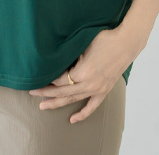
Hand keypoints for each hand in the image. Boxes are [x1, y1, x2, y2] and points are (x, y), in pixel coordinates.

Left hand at [28, 26, 143, 123]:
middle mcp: (89, 83)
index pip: (60, 79)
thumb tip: (56, 57)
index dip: (48, 79)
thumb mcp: (84, 43)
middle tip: (32, 92)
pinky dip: (82, 114)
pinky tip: (72, 120)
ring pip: (73, 100)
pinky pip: (92, 106)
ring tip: (43, 106)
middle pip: (62, 91)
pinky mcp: (104, 90)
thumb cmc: (105, 38)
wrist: (125, 43)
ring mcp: (97, 89)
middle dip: (46, 92)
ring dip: (57, 103)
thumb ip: (71, 53)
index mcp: (82, 71)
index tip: (38, 77)